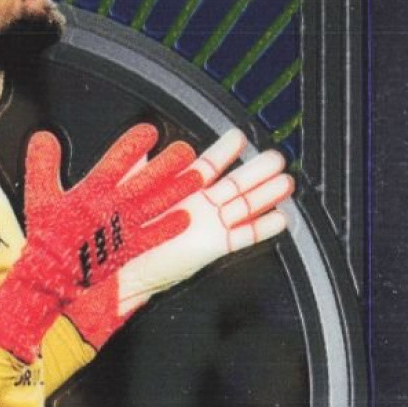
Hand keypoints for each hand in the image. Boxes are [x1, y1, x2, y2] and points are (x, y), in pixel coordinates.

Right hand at [0, 124, 202, 361]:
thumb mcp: (38, 196)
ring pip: (158, 203)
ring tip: (198, 177)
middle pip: (149, 179)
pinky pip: (155, 235)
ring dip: (179, 189)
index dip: (136, 143)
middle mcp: (113, 206)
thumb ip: (41, 164)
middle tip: (185, 150)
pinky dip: (170, 226)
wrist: (52, 276)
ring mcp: (125, 228)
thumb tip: (43, 136)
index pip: (119, 159)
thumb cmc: (47, 237)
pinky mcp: (129, 249)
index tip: (150, 132)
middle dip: (170, 162)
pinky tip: (185, 218)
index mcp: (92, 191)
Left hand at [66, 129, 292, 348]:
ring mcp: (209, 226)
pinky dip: (262, 228)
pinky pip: (244, 236)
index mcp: (182, 192)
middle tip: (276, 157)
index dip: (224, 151)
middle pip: (235, 184)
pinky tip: (280, 219)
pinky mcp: (214, 247)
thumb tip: (141, 147)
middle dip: (257, 170)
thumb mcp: (129, 195)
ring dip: (266, 195)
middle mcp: (199, 207)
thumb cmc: (121, 236)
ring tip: (286, 182)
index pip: (208, 166)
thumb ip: (139, 170)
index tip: (238, 136)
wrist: (121, 270)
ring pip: (244, 207)